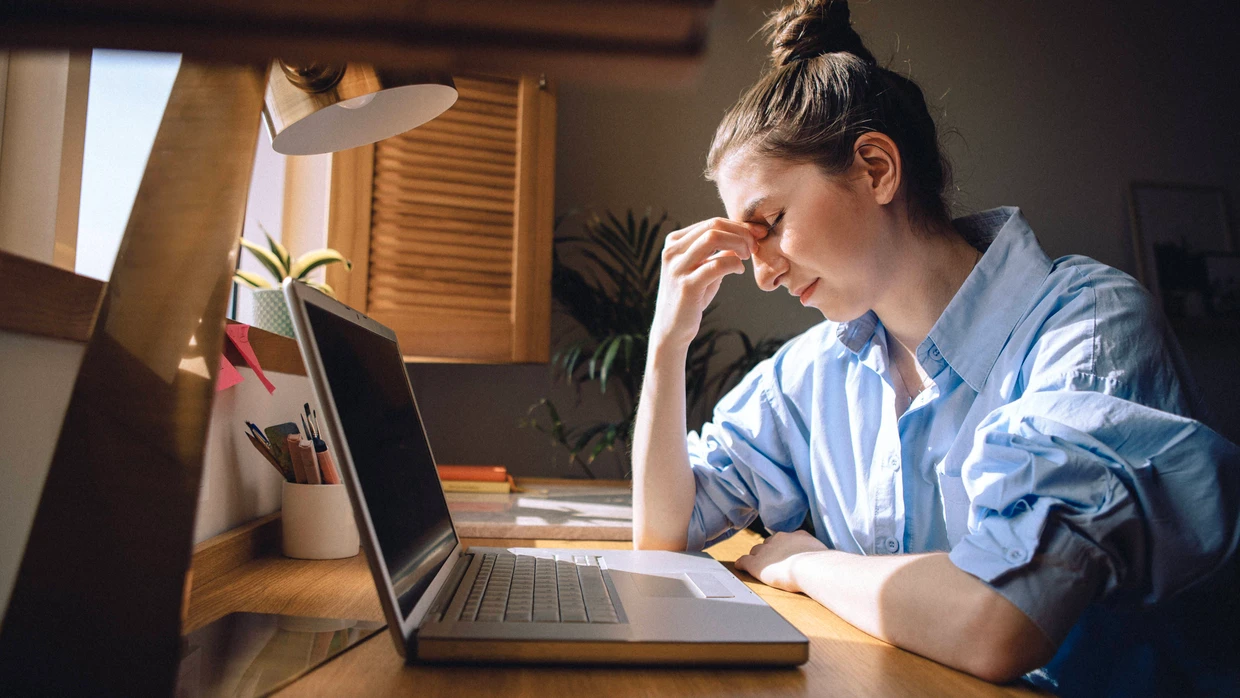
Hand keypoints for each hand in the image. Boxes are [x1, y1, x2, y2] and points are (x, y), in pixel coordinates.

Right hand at [650, 217, 758, 348]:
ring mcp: (677, 268)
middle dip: (740, 232)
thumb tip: (745, 234)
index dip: (738, 225)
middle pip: (713, 226)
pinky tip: (739, 270)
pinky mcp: (687, 286)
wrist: (673, 328)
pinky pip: (716, 265)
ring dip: (737, 243)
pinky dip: (734, 263)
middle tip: (754, 246)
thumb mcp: (704, 268)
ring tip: (746, 256)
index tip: (757, 233)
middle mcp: (672, 251)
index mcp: (674, 242)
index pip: (711, 222)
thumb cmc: (692, 296)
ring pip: (713, 238)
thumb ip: (719, 251)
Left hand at [734, 530, 827, 592]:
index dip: (782, 547)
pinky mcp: (757, 564)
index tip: (784, 553)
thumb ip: (819, 556)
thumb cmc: (823, 565)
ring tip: (756, 563)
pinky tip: (739, 566)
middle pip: (768, 543)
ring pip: (756, 551)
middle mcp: (779, 539)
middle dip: (768, 551)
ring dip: (756, 557)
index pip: (784, 539)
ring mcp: (767, 551)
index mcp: (795, 536)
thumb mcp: (823, 555)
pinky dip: (741, 563)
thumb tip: (829, 563)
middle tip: (770, 560)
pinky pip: (744, 560)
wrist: (812, 568)